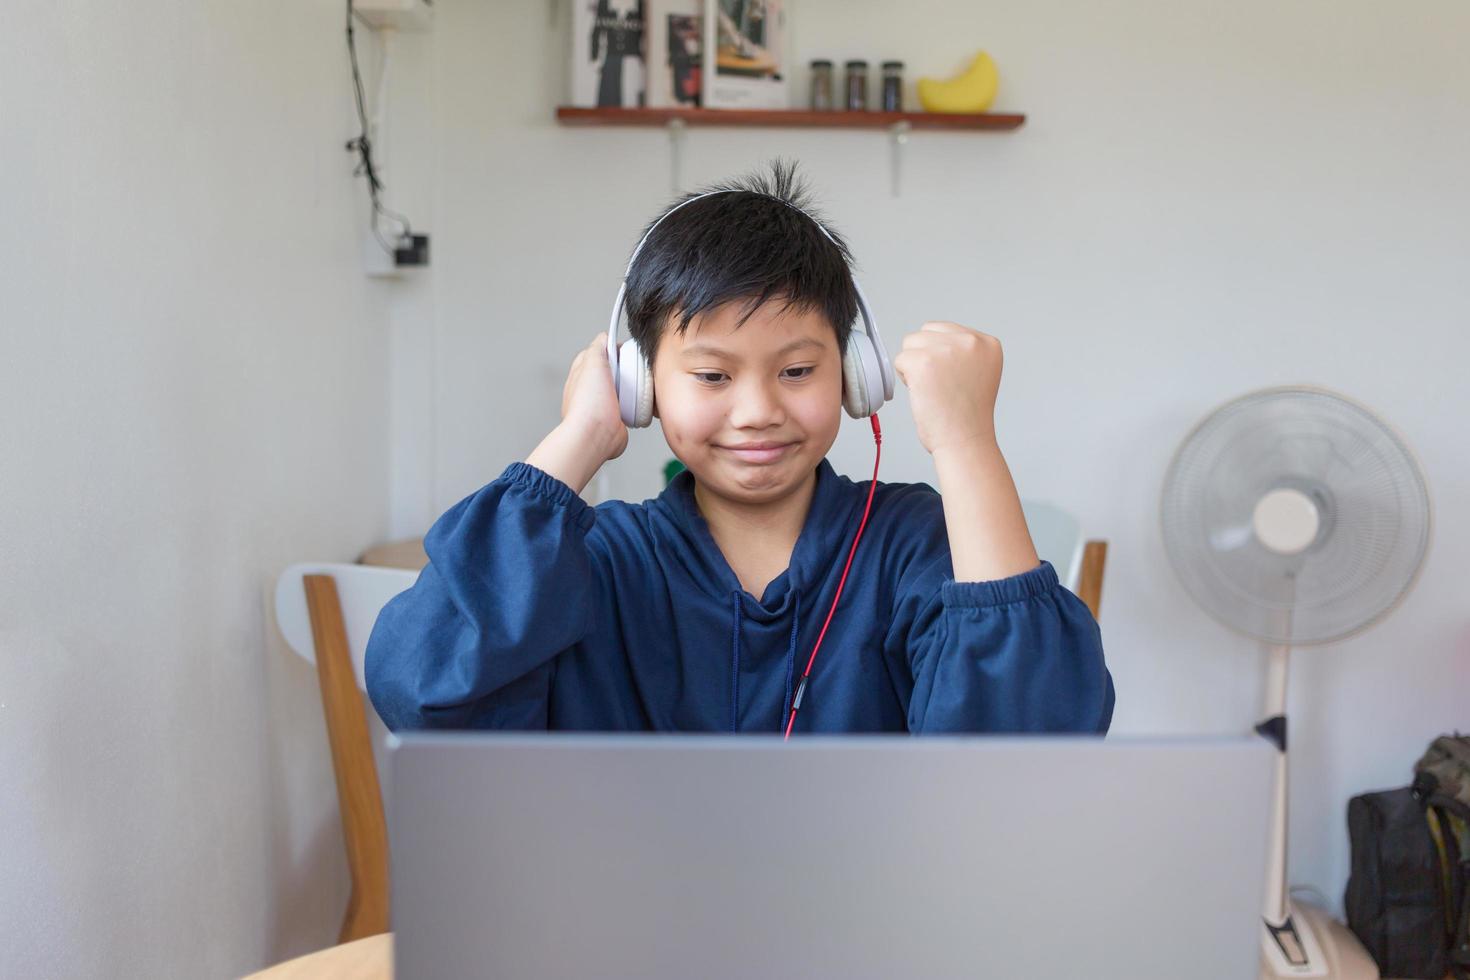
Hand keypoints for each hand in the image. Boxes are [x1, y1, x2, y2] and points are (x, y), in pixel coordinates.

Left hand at [525, 333, 626, 494]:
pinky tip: (640, 402)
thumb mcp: (592, 362)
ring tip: (640, 384)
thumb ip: (598, 346)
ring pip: (623, 388)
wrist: (596, 435)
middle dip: (626, 367)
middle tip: (636, 367)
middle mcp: (591, 388)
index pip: (598, 353)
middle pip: (613, 369)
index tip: (626, 349)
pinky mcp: (615, 417)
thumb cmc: (589, 404)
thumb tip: (604, 337)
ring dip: (633, 386)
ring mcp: (603, 403)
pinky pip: (630, 405)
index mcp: (582, 373)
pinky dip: (637, 403)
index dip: (613, 349)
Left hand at [892, 322, 1001, 455]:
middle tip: (939, 385)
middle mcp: (970, 341)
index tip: (949, 378)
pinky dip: (905, 378)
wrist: (965, 441)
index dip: (938, 354)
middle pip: (925, 333)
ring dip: (913, 366)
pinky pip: (900, 360)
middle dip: (925, 357)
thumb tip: (931, 340)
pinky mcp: (923, 362)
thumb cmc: (967, 416)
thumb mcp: (979, 372)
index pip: (944, 330)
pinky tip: (923, 393)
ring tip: (931, 389)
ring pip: (910, 344)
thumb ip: (962, 352)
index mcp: (987, 343)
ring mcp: (946, 349)